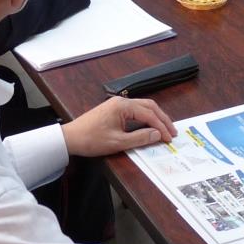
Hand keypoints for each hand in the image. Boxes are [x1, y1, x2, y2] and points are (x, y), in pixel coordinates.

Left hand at [61, 96, 176, 156]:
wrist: (70, 138)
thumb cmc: (91, 140)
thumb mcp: (117, 142)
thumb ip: (140, 138)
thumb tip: (157, 134)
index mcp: (123, 106)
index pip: (149, 114)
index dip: (161, 126)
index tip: (169, 138)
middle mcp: (122, 101)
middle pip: (149, 106)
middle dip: (162, 119)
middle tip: (172, 132)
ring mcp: (117, 104)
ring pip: (143, 107)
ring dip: (155, 118)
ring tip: (164, 129)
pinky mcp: (114, 109)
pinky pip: (135, 111)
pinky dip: (145, 118)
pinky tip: (150, 127)